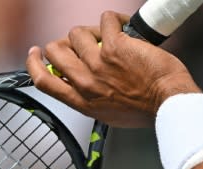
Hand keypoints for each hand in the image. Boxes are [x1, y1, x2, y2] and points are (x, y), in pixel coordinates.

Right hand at [26, 11, 200, 127]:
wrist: (168, 103)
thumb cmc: (147, 110)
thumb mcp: (109, 114)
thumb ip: (92, 99)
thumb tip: (82, 84)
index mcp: (82, 102)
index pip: (44, 82)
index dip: (34, 64)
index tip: (35, 54)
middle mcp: (86, 83)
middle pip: (55, 51)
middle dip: (65, 42)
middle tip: (81, 42)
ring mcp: (98, 63)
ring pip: (77, 32)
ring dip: (91, 30)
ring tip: (109, 35)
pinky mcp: (115, 46)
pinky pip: (105, 20)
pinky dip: (114, 19)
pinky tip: (124, 25)